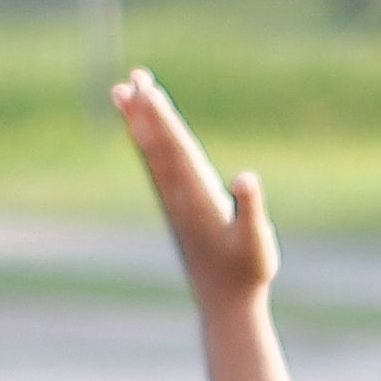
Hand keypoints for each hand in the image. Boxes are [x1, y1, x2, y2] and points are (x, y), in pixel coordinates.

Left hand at [113, 68, 278, 317]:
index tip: (147, 91)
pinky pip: (154, 167)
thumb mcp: (258, 242)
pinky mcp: (175, 207)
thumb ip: (251, 209)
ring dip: (138, 122)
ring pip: (151, 153)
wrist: (224, 304)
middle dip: (146, 111)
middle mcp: (177, 196)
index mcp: (196, 198)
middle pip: (157, 145)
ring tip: (122, 91)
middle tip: (134, 77)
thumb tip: (246, 178)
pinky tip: (138, 129)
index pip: (175, 150)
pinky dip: (144, 143)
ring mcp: (173, 202)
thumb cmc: (247, 272)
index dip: (161, 119)